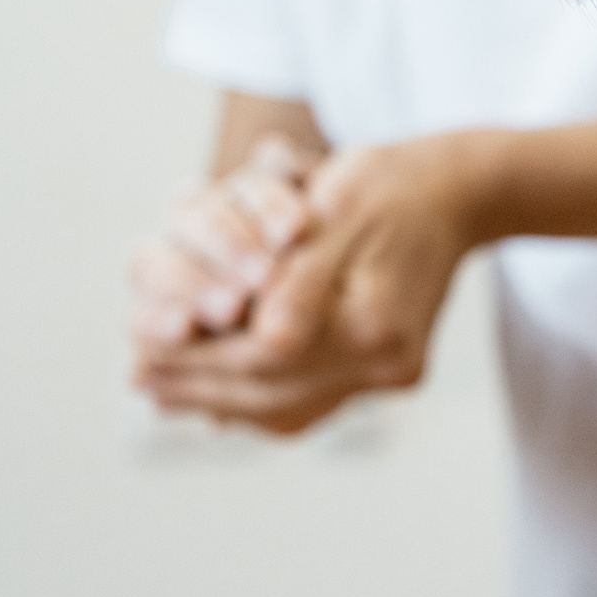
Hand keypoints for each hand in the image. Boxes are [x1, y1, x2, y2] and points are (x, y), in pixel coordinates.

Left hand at [131, 131, 492, 433]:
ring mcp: (392, 376)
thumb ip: (296, 282)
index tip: (140, 352)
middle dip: (201, 387)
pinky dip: (263, 402)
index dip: (197, 356)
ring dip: (224, 404)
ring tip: (167, 394)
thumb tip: (256, 338)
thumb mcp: (335, 211)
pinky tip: (222, 397)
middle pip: (274, 392)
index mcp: (372, 322)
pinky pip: (315, 402)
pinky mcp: (390, 377)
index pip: (264, 355)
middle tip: (139, 381)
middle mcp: (386, 362)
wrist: (457, 195)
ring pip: (292, 409)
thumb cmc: (387, 187)